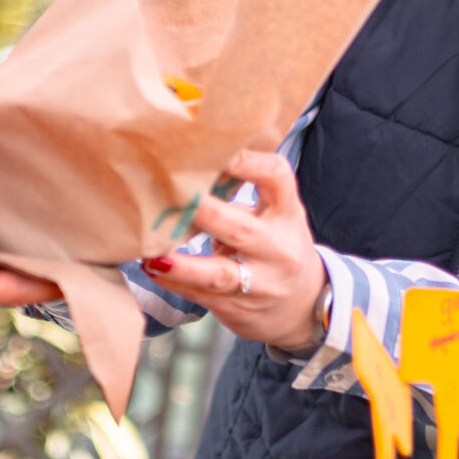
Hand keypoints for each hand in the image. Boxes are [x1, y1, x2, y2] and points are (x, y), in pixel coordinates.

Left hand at [142, 150, 329, 349]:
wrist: (304, 306)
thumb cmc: (277, 247)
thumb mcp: (274, 216)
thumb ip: (240, 195)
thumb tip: (182, 169)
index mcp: (287, 213)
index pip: (275, 178)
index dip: (247, 162)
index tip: (215, 150)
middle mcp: (278, 248)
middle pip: (241, 229)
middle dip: (205, 214)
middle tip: (171, 197)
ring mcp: (261, 282)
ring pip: (220, 274)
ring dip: (185, 265)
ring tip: (154, 255)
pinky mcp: (240, 308)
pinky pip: (203, 296)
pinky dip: (175, 282)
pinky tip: (153, 269)